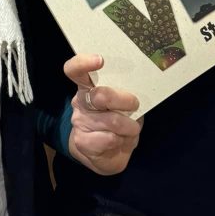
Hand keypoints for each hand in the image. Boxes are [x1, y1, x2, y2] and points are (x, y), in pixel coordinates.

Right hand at [64, 54, 141, 175]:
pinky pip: (109, 139)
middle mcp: (80, 102)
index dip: (83, 63)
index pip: (76, 70)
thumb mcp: (124, 105)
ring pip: (111, 120)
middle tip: (135, 104)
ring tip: (132, 129)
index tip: (100, 60)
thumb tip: (138, 90)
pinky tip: (120, 141)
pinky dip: (122, 141)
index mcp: (88, 87)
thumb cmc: (118, 121)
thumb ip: (126, 95)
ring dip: (129, 126)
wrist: (105, 154)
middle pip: (99, 95)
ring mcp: (79, 121)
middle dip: (124, 100)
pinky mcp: (82, 142)